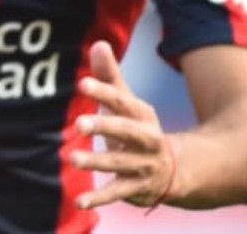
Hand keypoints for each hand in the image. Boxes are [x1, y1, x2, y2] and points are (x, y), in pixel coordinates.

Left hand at [70, 40, 176, 209]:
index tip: (82, 83)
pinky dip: (98, 199)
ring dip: (96, 162)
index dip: (103, 91)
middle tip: (79, 123)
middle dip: (104, 127)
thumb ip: (110, 76)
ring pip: (118, 163)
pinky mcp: (135, 188)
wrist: (174, 170)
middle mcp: (145, 139)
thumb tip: (98, 43)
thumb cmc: (138, 128)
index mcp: (141, 115)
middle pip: (125, 131)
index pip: (122, 101)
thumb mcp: (127, 104)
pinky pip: (116, 194)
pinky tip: (78, 202)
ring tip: (72, 159)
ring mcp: (141, 165)